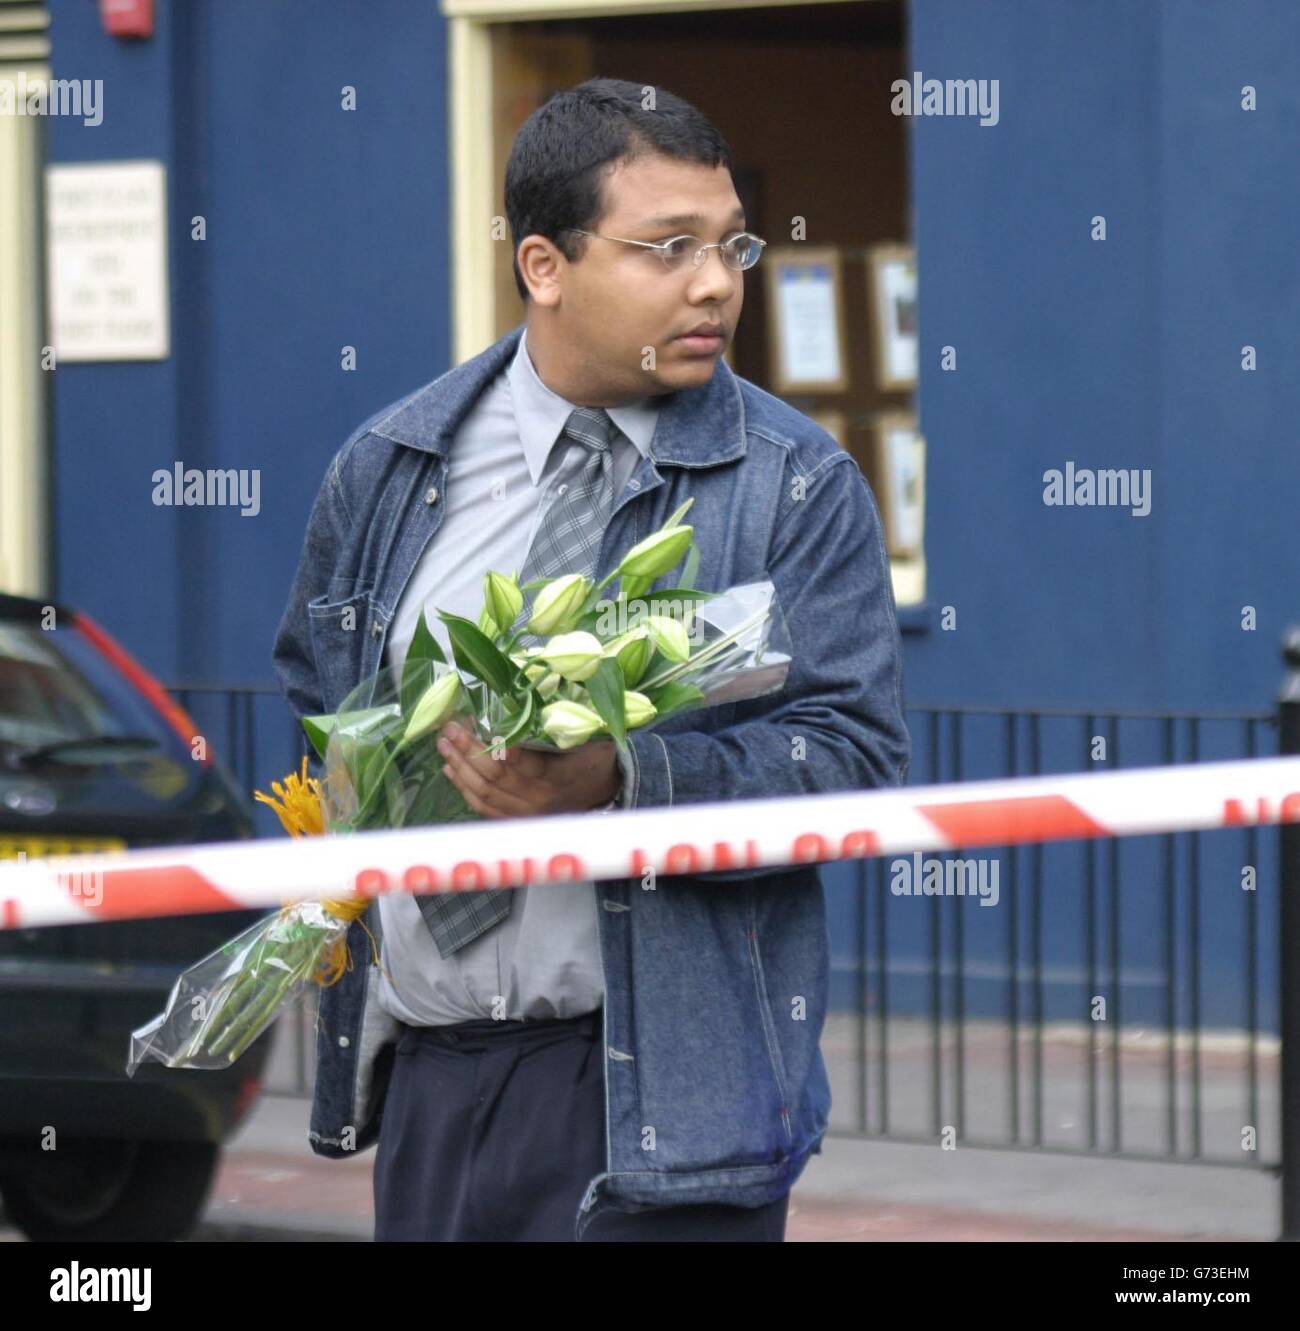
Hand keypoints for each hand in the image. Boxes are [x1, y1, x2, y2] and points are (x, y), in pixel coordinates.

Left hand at [435, 721, 620, 818]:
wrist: (605, 792)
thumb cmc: (596, 758)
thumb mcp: (592, 740)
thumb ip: (566, 728)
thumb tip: (534, 699)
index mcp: (559, 777)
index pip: (526, 764)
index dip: (502, 750)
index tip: (483, 730)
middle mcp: (540, 800)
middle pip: (496, 778)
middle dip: (469, 752)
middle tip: (451, 729)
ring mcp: (527, 814)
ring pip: (485, 793)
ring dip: (461, 768)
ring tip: (444, 744)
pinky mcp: (517, 819)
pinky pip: (485, 808)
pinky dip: (465, 789)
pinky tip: (450, 770)